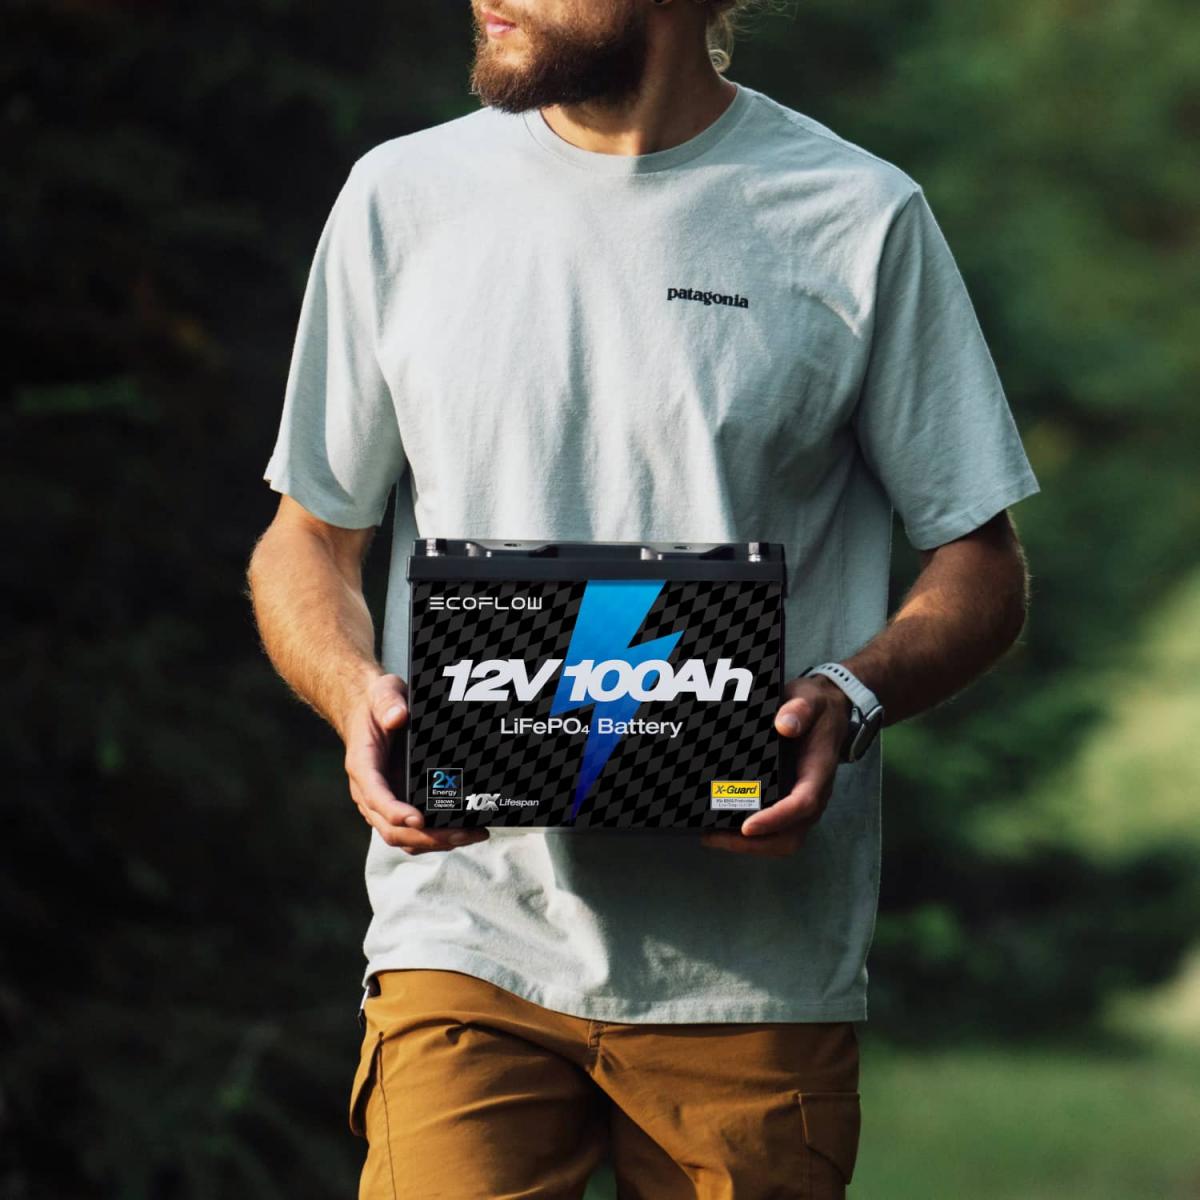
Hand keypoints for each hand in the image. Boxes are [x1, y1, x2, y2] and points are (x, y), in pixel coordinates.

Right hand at [342, 672, 488, 855]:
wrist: (373, 712)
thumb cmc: (378, 705)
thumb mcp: (382, 693)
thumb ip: (388, 702)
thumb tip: (399, 717)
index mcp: (363, 766)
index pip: (374, 795)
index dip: (394, 811)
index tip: (418, 818)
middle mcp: (371, 791)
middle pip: (391, 827)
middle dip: (426, 836)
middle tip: (461, 834)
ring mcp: (386, 801)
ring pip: (404, 836)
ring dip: (436, 843)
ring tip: (472, 835)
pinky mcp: (401, 804)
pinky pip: (415, 831)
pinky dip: (437, 837)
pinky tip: (465, 831)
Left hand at [701, 673, 850, 857]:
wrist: (825, 712)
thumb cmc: (816, 709)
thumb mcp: (810, 700)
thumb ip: (800, 710)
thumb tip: (784, 725)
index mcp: (818, 773)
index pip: (802, 804)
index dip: (775, 819)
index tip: (747, 826)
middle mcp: (812, 795)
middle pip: (790, 836)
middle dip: (754, 845)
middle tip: (714, 837)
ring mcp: (799, 802)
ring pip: (781, 840)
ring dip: (748, 846)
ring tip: (711, 836)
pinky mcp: (787, 802)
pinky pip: (772, 830)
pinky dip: (748, 836)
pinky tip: (720, 825)